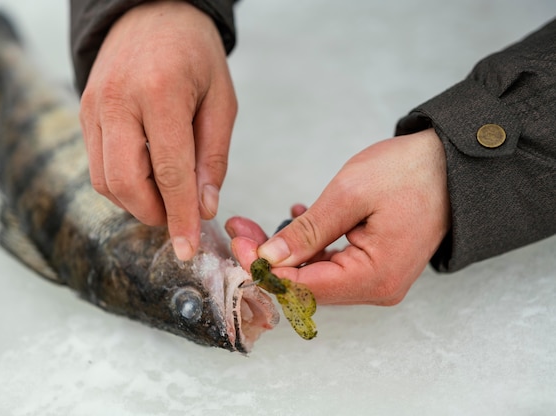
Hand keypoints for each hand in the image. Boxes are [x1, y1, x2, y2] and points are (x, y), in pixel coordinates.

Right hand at [80, 0, 236, 259]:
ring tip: (166, 195)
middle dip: (153, 214)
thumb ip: (213, 157)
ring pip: (104, 180)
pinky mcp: (82, 111)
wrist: (151, 12)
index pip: (169, 173)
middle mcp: (117, 101)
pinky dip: (122, 182)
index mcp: (160, 94)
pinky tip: (147, 175)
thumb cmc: (195, 55)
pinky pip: (97, 164)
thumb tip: (204, 207)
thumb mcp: (221, 101)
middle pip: (125, 184)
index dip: (180, 217)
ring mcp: (92, 106)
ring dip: (136, 202)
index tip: (188, 249)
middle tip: (180, 217)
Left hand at [226, 129, 450, 304]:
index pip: (302, 288)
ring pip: (314, 274)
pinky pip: (331, 263)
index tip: (238, 242)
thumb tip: (270, 258)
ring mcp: (376, 279)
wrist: (452, 163)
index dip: (264, 268)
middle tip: (240, 230)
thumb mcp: (351, 194)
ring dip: (284, 250)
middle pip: (305, 285)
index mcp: (374, 278)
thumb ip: (307, 230)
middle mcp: (376, 288)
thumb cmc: (411, 172)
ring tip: (254, 225)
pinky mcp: (374, 265)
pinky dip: (308, 245)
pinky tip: (295, 219)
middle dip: (268, 259)